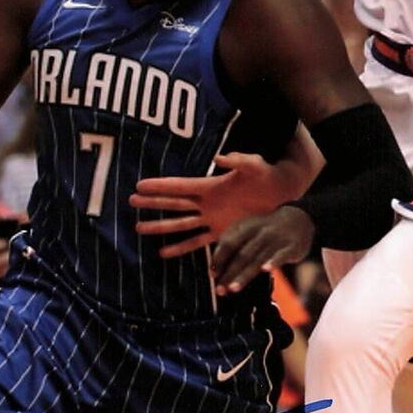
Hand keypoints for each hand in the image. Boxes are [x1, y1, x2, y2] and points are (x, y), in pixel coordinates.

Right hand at [132, 153, 297, 258]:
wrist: (281, 194)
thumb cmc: (266, 175)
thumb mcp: (254, 164)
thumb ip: (238, 161)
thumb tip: (219, 158)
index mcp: (210, 185)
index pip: (179, 186)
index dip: (159, 186)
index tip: (139, 185)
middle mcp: (207, 203)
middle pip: (173, 203)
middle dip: (152, 202)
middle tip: (130, 201)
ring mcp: (212, 219)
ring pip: (180, 224)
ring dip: (160, 226)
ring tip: (139, 228)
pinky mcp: (221, 233)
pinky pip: (197, 242)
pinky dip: (181, 248)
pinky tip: (164, 253)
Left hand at [212, 206, 313, 294]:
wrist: (299, 218)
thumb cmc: (268, 229)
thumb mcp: (250, 228)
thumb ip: (235, 242)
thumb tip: (216, 263)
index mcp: (248, 227)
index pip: (229, 243)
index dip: (219, 259)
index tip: (212, 274)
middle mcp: (261, 233)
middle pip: (242, 255)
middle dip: (229, 273)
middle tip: (220, 289)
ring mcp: (277, 239)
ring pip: (258, 259)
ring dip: (245, 275)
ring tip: (234, 288)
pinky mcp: (292, 247)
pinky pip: (281, 255)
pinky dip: (273, 262)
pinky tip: (266, 270)